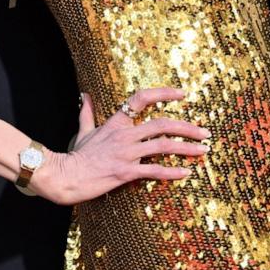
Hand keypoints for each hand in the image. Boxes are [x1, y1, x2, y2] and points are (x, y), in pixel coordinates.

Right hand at [31, 88, 208, 205]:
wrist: (64, 176)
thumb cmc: (75, 155)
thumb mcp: (83, 131)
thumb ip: (87, 113)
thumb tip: (84, 95)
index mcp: (117, 123)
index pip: (142, 99)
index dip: (164, 93)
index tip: (183, 94)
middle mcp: (125, 135)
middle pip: (163, 124)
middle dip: (188, 127)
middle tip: (205, 132)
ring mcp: (127, 153)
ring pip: (164, 146)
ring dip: (187, 148)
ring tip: (204, 150)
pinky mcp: (126, 172)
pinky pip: (154, 170)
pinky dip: (172, 171)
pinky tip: (186, 173)